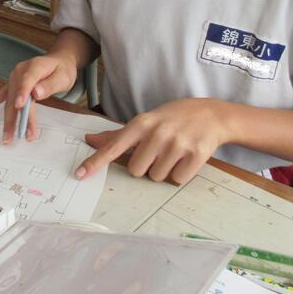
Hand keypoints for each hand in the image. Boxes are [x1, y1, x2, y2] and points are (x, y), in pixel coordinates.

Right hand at [0, 52, 77, 143]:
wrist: (57, 62)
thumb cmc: (61, 70)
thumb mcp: (63, 77)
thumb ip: (50, 84)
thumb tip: (36, 92)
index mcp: (34, 66)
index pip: (27, 80)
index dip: (22, 92)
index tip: (20, 105)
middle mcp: (20, 72)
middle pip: (16, 95)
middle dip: (16, 116)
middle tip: (17, 134)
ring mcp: (14, 78)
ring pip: (9, 100)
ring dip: (7, 119)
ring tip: (7, 136)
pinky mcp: (11, 85)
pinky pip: (0, 96)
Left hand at [76, 98, 233, 184]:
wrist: (212, 114)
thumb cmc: (173, 118)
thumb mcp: (146, 120)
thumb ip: (117, 134)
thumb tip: (89, 139)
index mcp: (142, 123)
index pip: (114, 146)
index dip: (96, 161)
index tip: (80, 174)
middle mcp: (158, 132)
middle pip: (136, 170)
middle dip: (145, 166)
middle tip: (158, 151)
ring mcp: (178, 144)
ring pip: (157, 177)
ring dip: (163, 170)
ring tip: (174, 152)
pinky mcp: (196, 155)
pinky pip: (178, 179)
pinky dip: (180, 173)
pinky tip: (186, 157)